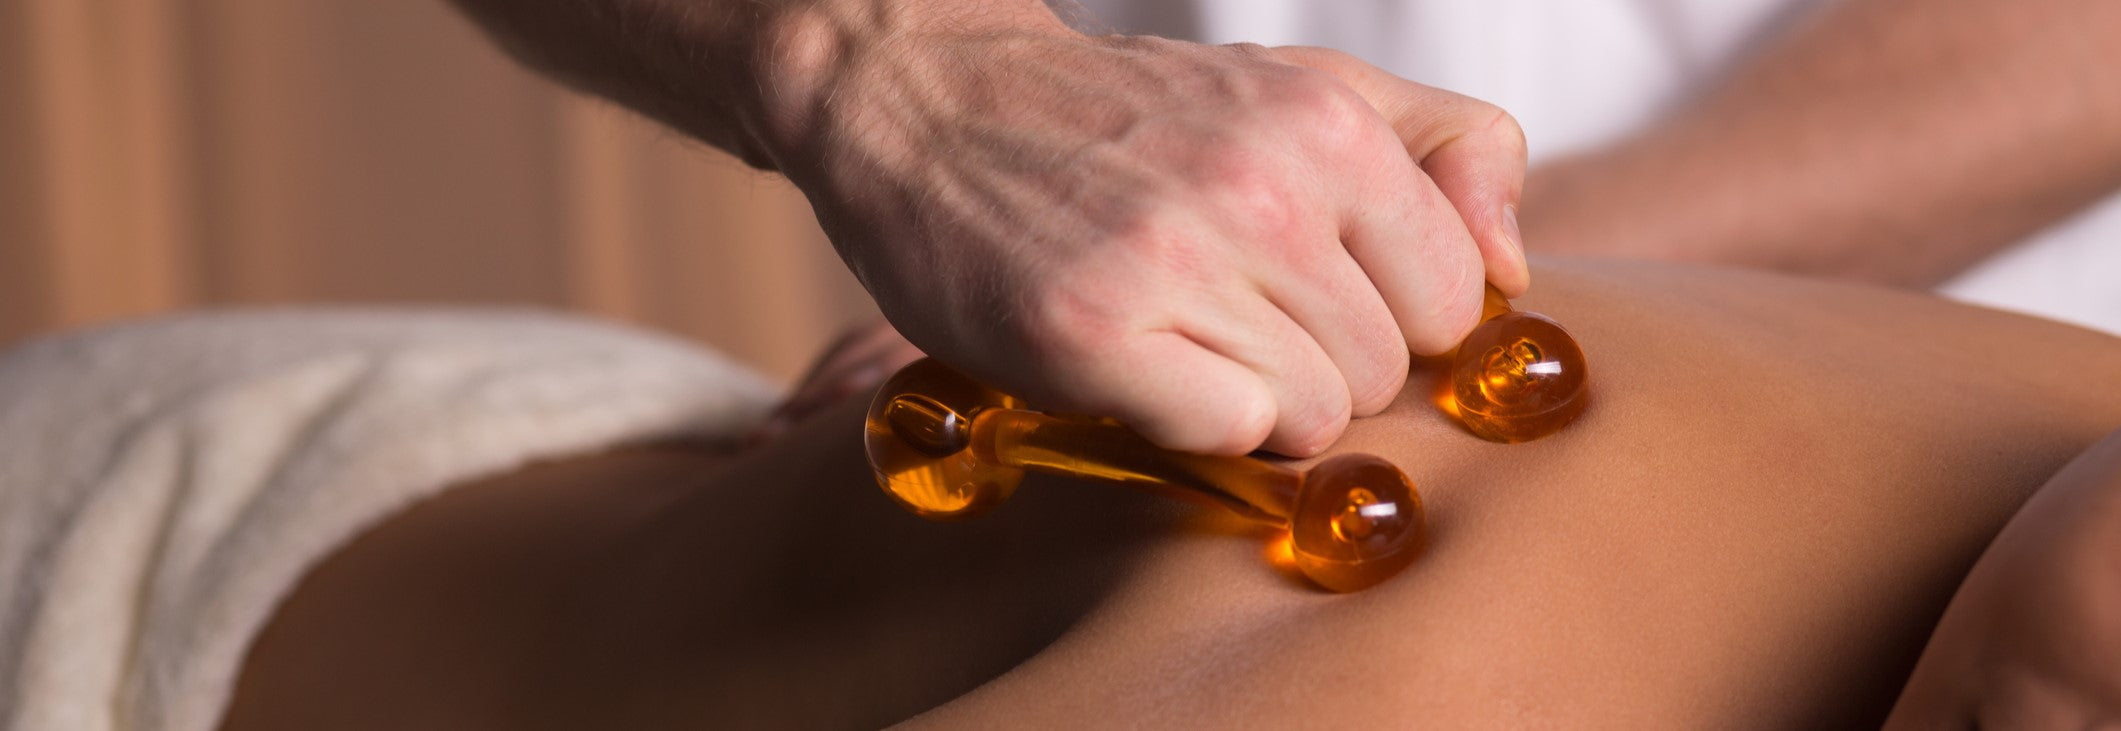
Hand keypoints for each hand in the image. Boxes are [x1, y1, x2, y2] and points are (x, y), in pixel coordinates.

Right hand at [759, 12, 1525, 455]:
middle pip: (1383, 373)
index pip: (1451, 303)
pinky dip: (1188, 421)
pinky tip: (1140, 365)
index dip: (1387, 319)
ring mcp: (1172, 259)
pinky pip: (1224, 436)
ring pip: (1312, 417)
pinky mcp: (1091, 332)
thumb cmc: (1129, 116)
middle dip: (1317, 364)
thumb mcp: (1300, 86)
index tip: (1312, 298)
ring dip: (1251, 398)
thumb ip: (1443, 149)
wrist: (928, 97)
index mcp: (1329, 127)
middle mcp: (1262, 188)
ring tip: (1181, 335)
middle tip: (1228, 315)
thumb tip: (1514, 267)